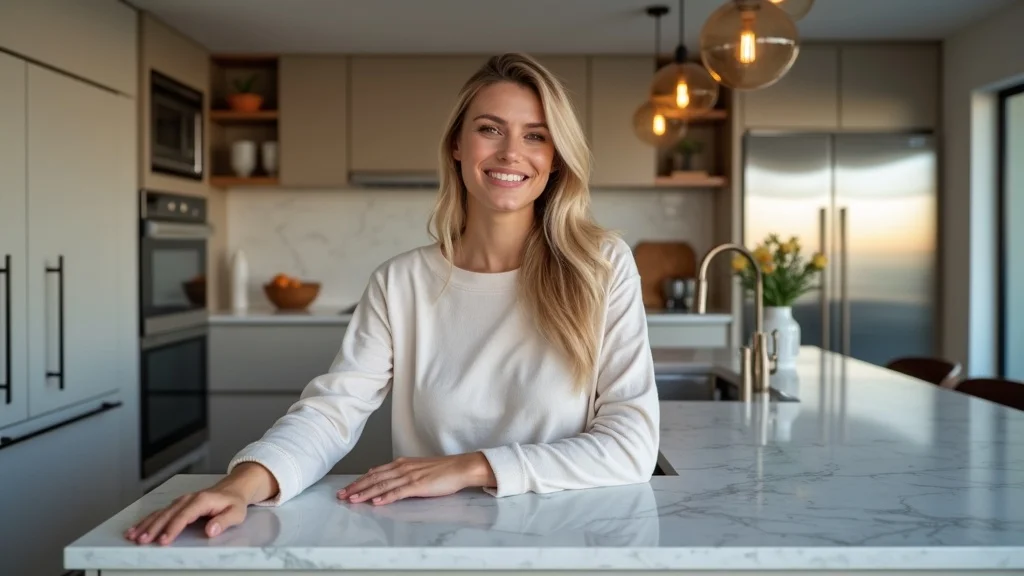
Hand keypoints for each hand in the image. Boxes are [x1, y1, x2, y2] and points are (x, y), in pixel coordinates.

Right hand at [124, 487, 246, 545]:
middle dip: (154, 528)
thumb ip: (223, 521)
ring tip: (133, 536)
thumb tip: (211, 530)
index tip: (163, 540)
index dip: (173, 528)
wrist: (233, 489)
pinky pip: (160, 512)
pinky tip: (136, 528)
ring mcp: (181, 501)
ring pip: (160, 513)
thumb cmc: (234, 502)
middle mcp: (188, 499)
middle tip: (142, 541)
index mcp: (202, 500)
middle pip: (168, 514)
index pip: (184, 516)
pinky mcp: (177, 505)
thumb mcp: (236, 513)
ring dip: (146, 524)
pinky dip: (147, 520)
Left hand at [339, 452, 494, 505]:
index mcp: (401, 463)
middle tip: (341, 495)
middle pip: (374, 478)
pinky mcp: (419, 485)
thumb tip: (385, 478)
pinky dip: (386, 497)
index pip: (375, 472)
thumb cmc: (442, 470)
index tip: (347, 488)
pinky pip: (399, 492)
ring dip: (365, 493)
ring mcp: (410, 476)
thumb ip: (401, 473)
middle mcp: (402, 468)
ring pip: (382, 485)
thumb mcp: (417, 468)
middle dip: (356, 487)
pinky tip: (377, 502)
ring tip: (352, 499)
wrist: (460, 467)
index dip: (359, 481)